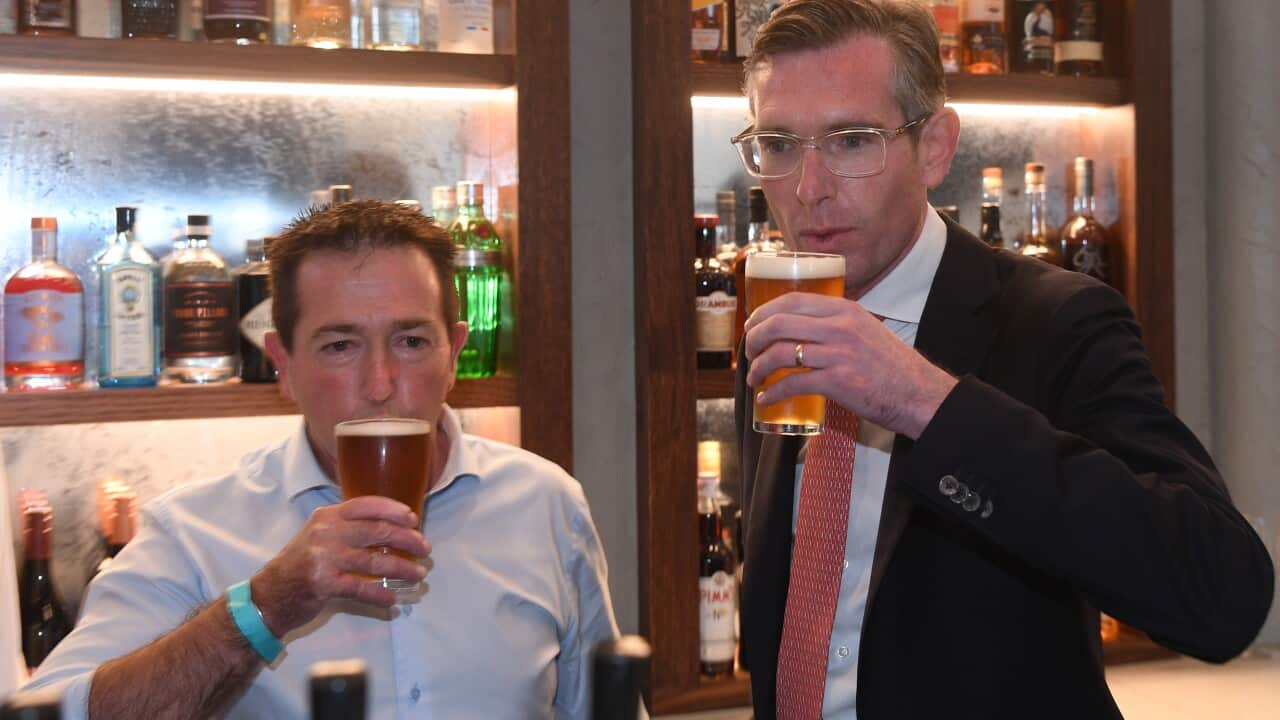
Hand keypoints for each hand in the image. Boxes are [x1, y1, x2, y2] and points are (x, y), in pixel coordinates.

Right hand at [250, 496, 431, 636]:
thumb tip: (391, 530)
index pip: (366, 505)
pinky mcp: (324, 583)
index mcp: (327, 516)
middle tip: (424, 549)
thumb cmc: (301, 564)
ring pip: (374, 560)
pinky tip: (392, 599)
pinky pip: (360, 587)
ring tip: (418, 574)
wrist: (269, 595)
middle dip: (406, 539)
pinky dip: (379, 594)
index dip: (393, 510)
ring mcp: (324, 557)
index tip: (413, 518)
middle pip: (377, 531)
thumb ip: (348, 529)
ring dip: (401, 568)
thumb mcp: (319, 536)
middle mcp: (326, 532)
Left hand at [743, 292, 957, 438]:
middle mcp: (840, 327)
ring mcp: (838, 354)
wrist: (919, 393)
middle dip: (754, 338)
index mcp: (845, 310)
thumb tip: (802, 329)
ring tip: (754, 377)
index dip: (764, 312)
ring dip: (758, 367)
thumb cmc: (891, 366)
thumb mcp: (866, 330)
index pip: (792, 300)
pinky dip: (772, 392)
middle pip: (779, 323)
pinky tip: (766, 398)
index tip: (752, 325)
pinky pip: (793, 383)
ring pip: (780, 353)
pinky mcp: (838, 382)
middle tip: (748, 352)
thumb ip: (837, 324)